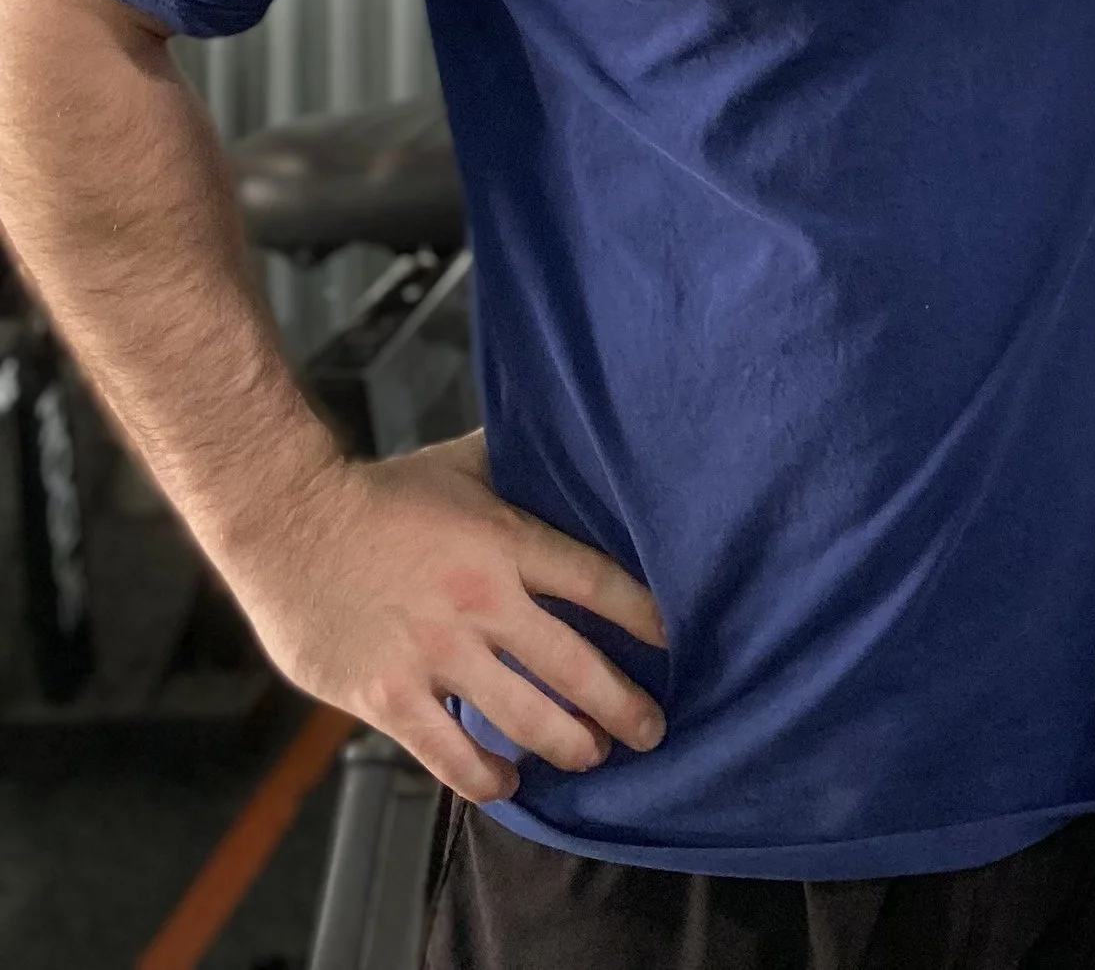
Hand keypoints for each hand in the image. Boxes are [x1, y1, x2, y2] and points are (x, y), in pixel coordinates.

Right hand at [224, 430, 667, 798]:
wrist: (287, 522)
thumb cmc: (378, 493)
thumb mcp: (460, 465)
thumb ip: (516, 465)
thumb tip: (563, 442)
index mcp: (505, 542)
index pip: (598, 583)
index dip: (645, 617)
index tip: (674, 643)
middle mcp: (481, 603)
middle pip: (573, 665)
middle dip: (622, 704)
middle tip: (652, 729)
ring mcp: (436, 654)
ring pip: (523, 719)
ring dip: (568, 745)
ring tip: (594, 756)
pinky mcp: (389, 696)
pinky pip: (450, 754)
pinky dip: (487, 778)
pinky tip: (510, 784)